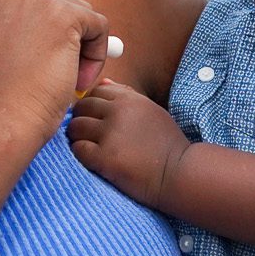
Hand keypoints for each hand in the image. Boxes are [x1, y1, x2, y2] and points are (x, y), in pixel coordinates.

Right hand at [0, 0, 110, 147]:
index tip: (44, 38)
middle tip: (61, 58)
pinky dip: (97, 53)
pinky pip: (98, 24)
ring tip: (71, 76)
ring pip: (78, 6)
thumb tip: (52, 27)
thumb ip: (5, 29)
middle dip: (64, 18)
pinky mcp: (62, 15)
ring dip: (81, 39)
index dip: (42, 5)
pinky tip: (80, 81)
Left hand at [66, 80, 189, 207]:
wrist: (179, 173)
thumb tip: (103, 82)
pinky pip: (78, 149)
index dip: (92, 104)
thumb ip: (127, 95)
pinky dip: (80, 154)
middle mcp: (118, 112)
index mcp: (130, 99)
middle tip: (87, 134)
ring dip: (77, 137)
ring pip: (75, 127)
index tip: (96, 118)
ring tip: (88, 146)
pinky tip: (92, 159)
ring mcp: (111, 135)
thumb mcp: (152, 110)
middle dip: (81, 119)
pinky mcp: (105, 158)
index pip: (96, 91)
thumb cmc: (167, 144)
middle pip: (81, 107)